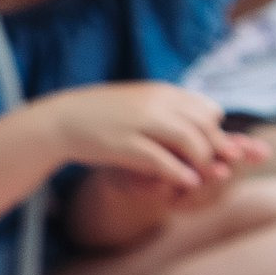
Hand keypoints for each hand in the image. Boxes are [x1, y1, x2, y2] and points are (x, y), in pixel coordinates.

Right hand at [41, 82, 266, 192]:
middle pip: (205, 126)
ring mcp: (139, 122)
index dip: (214, 132)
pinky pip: (163, 160)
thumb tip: (204, 116)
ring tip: (200, 176)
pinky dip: (180, 173)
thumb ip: (168, 107)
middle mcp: (154, 103)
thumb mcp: (139, 101)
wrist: (60, 120)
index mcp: (160, 92)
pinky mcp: (124, 144)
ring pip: (190, 142)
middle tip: (213, 168)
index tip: (207, 148)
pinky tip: (186, 182)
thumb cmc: (101, 114)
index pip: (208, 110)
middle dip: (215, 149)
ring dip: (202, 162)